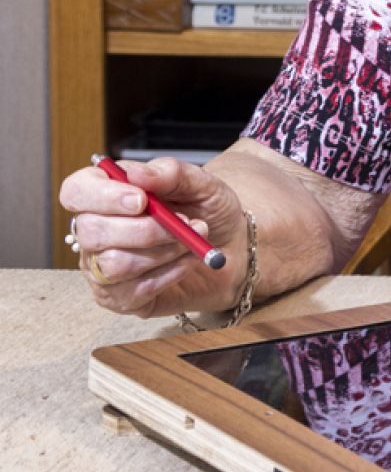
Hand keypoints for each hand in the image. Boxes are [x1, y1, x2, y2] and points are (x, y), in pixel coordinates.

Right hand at [60, 157, 248, 317]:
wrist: (233, 250)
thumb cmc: (209, 213)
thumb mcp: (202, 184)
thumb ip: (171, 173)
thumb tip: (136, 175)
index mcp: (106, 193)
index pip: (76, 191)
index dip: (103, 196)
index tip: (142, 200)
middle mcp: (95, 230)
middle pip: (92, 231)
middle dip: (145, 229)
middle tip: (184, 222)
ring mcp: (101, 267)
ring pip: (114, 264)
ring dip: (163, 251)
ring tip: (191, 241)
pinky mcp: (118, 297)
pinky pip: (134, 289)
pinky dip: (170, 273)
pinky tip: (187, 261)